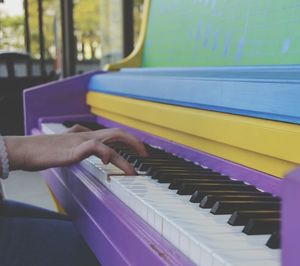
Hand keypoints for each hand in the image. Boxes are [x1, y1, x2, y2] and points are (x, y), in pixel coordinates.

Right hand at [4, 128, 147, 174]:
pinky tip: (106, 161)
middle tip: (146, 155)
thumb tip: (91, 147)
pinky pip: (93, 146)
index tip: (141, 151)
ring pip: (110, 141)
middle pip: (118, 133)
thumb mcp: (68, 147)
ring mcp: (81, 141)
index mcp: (88, 136)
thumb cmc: (46, 150)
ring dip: (124, 158)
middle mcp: (88, 135)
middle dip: (135, 143)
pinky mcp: (73, 150)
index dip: (130, 140)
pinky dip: (103, 152)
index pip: (114, 134)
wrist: (26, 150)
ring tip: (132, 171)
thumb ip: (82, 146)